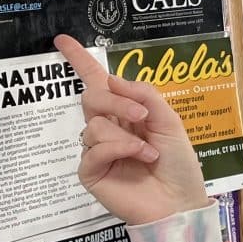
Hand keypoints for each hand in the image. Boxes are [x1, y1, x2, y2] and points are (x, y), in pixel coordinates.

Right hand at [55, 34, 209, 223]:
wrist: (180, 201)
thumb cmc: (178, 163)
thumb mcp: (168, 120)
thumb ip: (143, 96)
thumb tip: (111, 79)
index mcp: (125, 113)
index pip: (98, 83)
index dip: (80, 61)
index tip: (62, 40)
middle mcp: (108, 129)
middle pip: (92, 98)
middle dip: (115, 101)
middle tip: (141, 115)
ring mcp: (97, 151)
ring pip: (93, 125)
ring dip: (125, 133)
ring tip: (149, 150)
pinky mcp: (91, 173)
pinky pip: (93, 150)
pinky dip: (119, 148)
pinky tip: (139, 157)